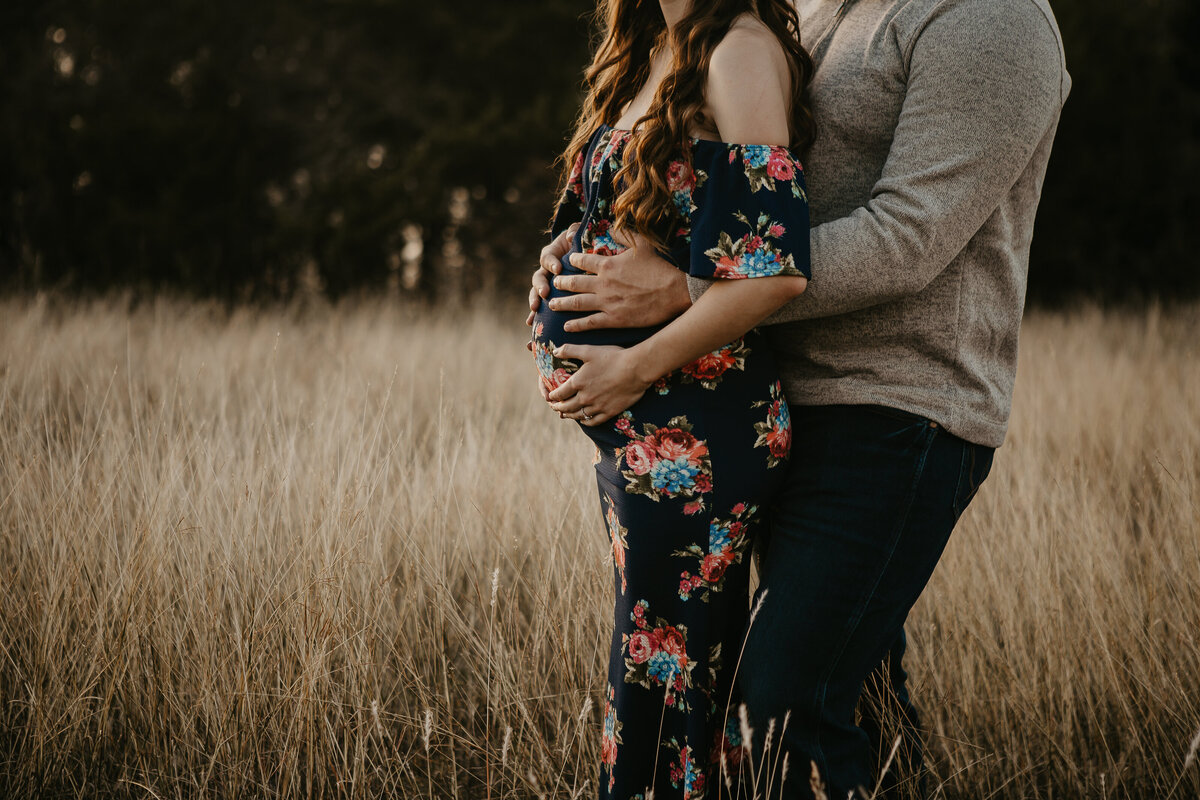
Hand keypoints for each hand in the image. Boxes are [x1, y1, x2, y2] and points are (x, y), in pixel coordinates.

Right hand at [525, 224, 577, 340]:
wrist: (582, 256)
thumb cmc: (581, 243)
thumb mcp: (579, 233)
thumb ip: (574, 231)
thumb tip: (570, 236)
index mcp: (551, 255)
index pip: (547, 258)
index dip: (551, 263)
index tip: (558, 268)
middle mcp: (545, 271)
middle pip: (538, 278)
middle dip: (540, 285)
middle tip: (545, 292)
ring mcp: (546, 284)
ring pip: (536, 293)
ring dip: (534, 300)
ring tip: (535, 310)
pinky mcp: (550, 296)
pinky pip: (541, 307)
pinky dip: (535, 316)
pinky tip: (530, 323)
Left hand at [547, 344, 651, 426]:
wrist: (636, 369)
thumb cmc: (613, 357)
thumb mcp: (589, 350)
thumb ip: (569, 350)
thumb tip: (554, 351)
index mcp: (577, 383)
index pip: (559, 394)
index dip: (552, 396)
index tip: (549, 396)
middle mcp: (585, 397)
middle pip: (566, 407)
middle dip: (558, 407)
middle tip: (554, 407)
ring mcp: (597, 406)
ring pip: (578, 416)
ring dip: (569, 415)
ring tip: (565, 414)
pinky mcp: (609, 412)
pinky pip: (593, 422)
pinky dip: (585, 422)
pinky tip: (584, 420)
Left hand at [550, 230, 691, 332]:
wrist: (673, 292)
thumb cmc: (659, 268)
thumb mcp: (642, 244)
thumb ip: (623, 234)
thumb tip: (612, 225)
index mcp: (607, 264)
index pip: (582, 260)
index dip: (572, 260)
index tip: (567, 261)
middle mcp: (602, 284)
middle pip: (573, 283)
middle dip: (560, 283)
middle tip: (553, 283)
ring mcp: (606, 303)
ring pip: (576, 303)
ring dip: (561, 304)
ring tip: (551, 304)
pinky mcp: (614, 319)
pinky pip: (589, 323)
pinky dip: (576, 325)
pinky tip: (566, 326)